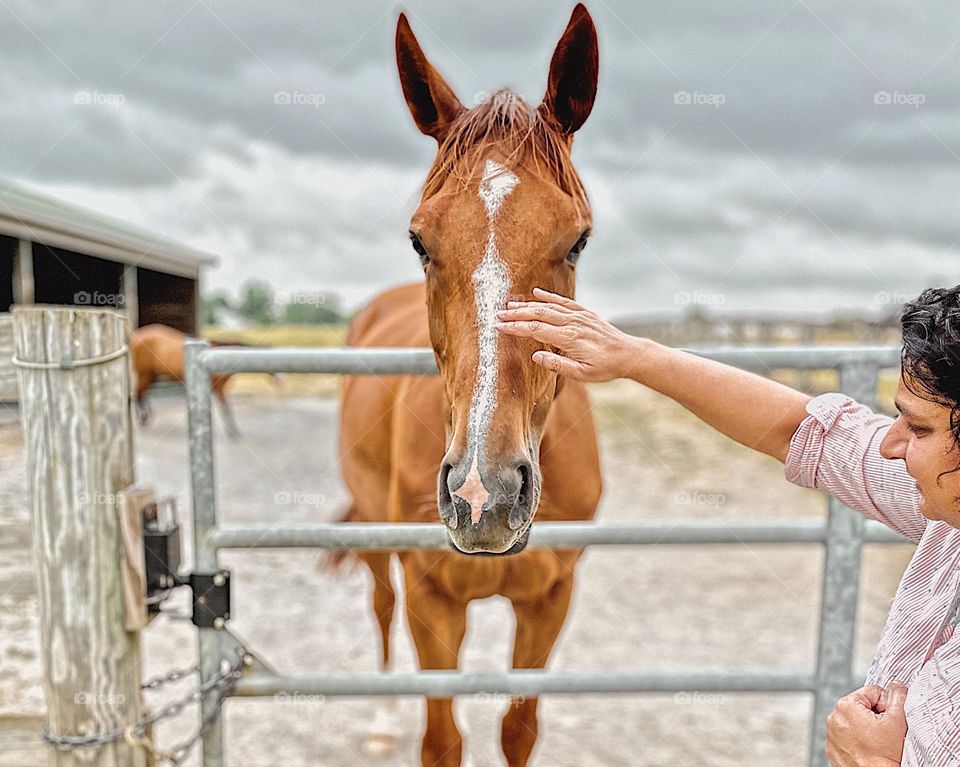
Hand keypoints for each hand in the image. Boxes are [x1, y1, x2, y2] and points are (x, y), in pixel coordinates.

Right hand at [494, 287, 641, 381]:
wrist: (628, 354)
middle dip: (516, 313)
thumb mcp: (581, 374)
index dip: (516, 327)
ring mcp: (578, 316)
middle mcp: (572, 323)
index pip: (536, 330)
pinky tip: (536, 293)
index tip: (500, 327)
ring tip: (510, 305)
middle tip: (498, 314)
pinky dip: (548, 296)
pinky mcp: (584, 313)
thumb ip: (557, 364)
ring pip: (548, 306)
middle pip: (538, 314)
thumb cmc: (605, 367)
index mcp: (569, 338)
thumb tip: (535, 356)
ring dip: (527, 305)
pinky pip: (563, 301)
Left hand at [825, 683, 907, 765]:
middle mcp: (833, 717)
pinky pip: (848, 738)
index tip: (888, 721)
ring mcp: (831, 734)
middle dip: (876, 717)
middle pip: (863, 707)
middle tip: (884, 734)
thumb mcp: (898, 720)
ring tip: (876, 744)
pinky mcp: (833, 749)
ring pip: (856, 722)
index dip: (886, 706)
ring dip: (867, 729)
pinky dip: (858, 742)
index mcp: (846, 705)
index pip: (873, 692)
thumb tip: (896, 685)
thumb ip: (898, 695)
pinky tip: (868, 751)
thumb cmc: (885, 755)